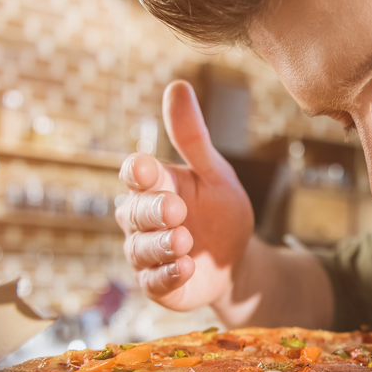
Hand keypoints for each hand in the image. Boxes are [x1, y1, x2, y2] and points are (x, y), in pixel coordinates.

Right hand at [116, 80, 254, 310]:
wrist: (237, 259)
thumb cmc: (220, 211)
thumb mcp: (215, 173)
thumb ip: (193, 137)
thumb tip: (178, 86)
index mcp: (154, 187)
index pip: (134, 175)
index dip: (137, 173)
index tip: (145, 169)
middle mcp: (142, 220)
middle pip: (135, 212)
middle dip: (154, 211)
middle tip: (176, 209)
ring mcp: (146, 254)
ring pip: (142, 249)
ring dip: (162, 244)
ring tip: (185, 239)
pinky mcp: (158, 285)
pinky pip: (154, 281)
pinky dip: (168, 274)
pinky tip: (186, 266)